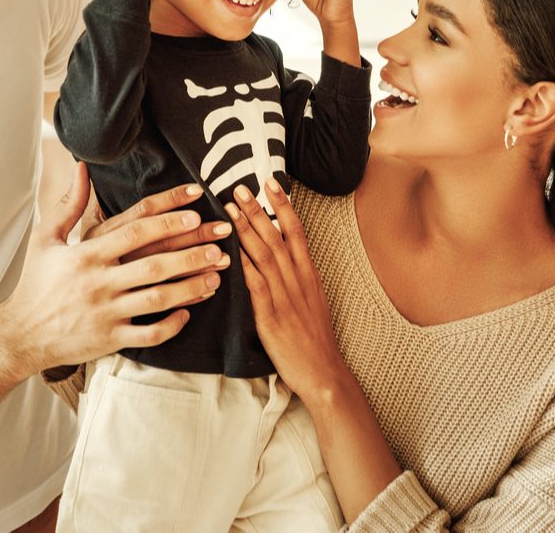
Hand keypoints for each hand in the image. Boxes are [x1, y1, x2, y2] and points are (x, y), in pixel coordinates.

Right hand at [1, 163, 229, 374]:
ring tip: (216, 277)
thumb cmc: (37, 282)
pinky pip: (149, 334)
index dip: (167, 220)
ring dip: (190, 287)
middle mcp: (99, 282)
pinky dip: (172, 324)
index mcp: (87, 254)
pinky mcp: (110, 340)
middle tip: (220, 244)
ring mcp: (106, 312)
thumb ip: (70, 204)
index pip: (134, 232)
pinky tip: (188, 312)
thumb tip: (82, 168)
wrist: (21, 334)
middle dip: (191, 254)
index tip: (195, 211)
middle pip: (154, 264)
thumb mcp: (46, 238)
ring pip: (158, 299)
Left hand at [227, 178, 348, 401]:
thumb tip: (283, 251)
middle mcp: (298, 280)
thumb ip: (297, 274)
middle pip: (277, 236)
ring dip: (247, 229)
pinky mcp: (270, 317)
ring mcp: (284, 297)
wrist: (323, 373)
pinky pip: (256, 285)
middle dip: (258, 209)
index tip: (270, 182)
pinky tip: (232, 250)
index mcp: (308, 273)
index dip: (282, 204)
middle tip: (241, 186)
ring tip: (231, 208)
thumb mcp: (312, 298)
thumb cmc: (314, 337)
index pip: (296, 230)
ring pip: (265, 255)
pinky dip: (244, 265)